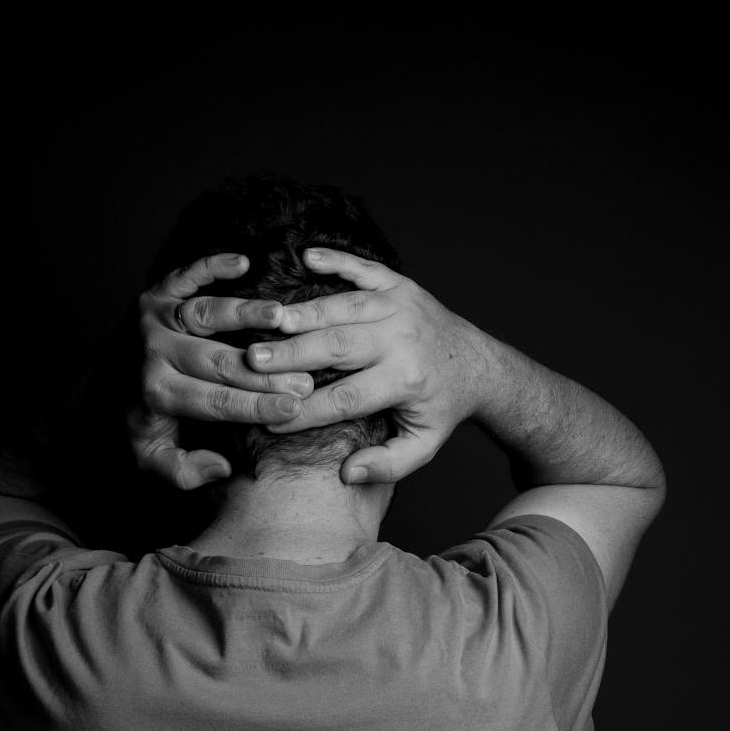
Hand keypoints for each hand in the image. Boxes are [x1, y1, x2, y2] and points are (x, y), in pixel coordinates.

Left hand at [130, 253, 314, 489]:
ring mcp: (155, 318)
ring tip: (280, 316)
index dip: (255, 405)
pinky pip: (185, 276)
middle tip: (305, 374)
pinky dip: (211, 265)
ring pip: (204, 314)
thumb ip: (183, 473)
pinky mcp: (158, 292)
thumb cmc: (141, 422)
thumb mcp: (152, 459)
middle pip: (217, 360)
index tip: (294, 408)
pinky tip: (242, 262)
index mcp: (157, 394)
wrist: (102, 382)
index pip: (214, 401)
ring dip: (243, 314)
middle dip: (263, 369)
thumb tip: (222, 467)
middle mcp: (154, 353)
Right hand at [242, 248, 494, 484]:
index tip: (269, 419)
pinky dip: (336, 260)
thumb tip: (348, 474)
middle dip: (292, 353)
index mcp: (406, 380)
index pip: (345, 398)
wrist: (477, 365)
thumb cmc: (440, 407)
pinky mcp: (399, 284)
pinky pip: (363, 268)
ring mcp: (400, 305)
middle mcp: (403, 339)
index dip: (305, 410)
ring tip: (266, 320)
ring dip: (303, 312)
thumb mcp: (423, 444)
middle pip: (338, 346)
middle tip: (252, 359)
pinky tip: (305, 256)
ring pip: (343, 307)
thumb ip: (389, 464)